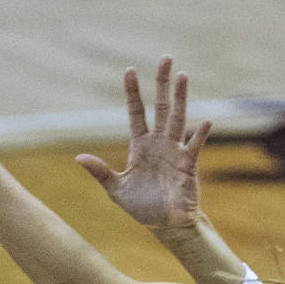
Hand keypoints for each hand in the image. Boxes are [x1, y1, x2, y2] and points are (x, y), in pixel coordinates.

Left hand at [76, 56, 211, 228]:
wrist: (165, 225)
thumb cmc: (142, 208)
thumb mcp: (115, 190)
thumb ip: (100, 172)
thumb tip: (78, 158)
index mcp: (140, 146)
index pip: (136, 112)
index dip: (133, 92)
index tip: (129, 70)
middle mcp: (158, 143)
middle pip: (161, 107)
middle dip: (162, 83)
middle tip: (166, 58)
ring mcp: (175, 152)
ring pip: (178, 118)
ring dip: (181, 97)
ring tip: (182, 75)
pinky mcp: (188, 165)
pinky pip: (195, 146)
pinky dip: (200, 134)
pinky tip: (206, 121)